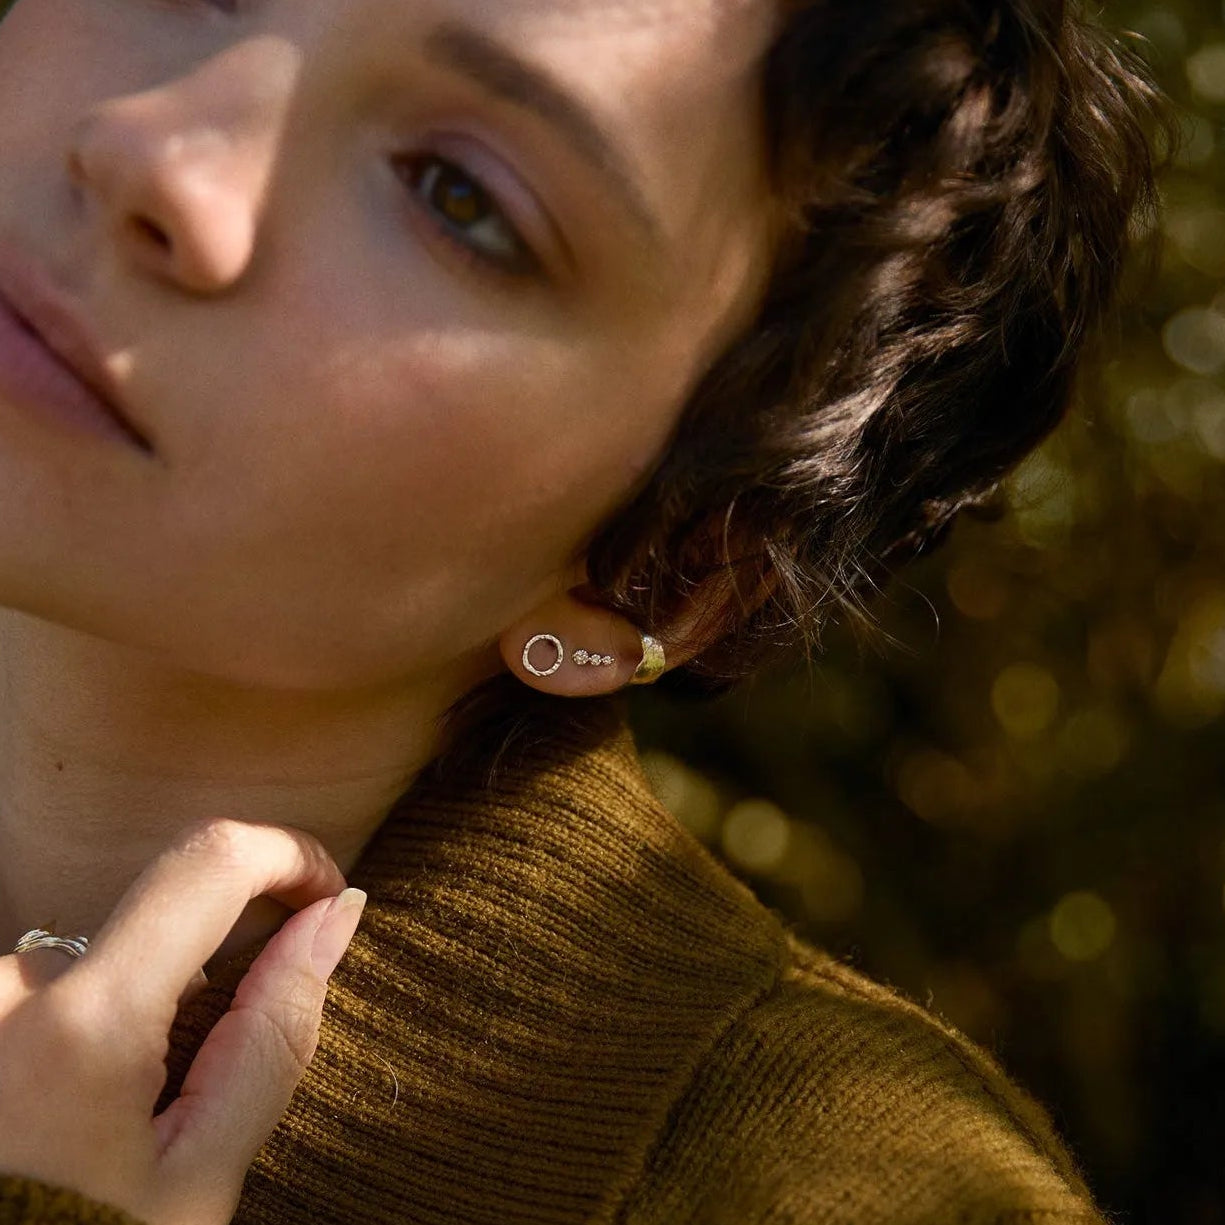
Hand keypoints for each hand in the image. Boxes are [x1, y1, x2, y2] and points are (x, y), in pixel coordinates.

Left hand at [0, 818, 366, 1224]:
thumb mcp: (200, 1176)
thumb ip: (275, 1032)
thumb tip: (335, 917)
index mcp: (87, 1022)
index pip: (211, 861)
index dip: (290, 856)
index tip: (326, 896)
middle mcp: (10, 987)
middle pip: (161, 918)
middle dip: (208, 969)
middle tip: (199, 1082)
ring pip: (107, 958)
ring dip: (142, 1008)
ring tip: (123, 1121)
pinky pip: (52, 985)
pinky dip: (91, 1024)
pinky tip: (76, 1110)